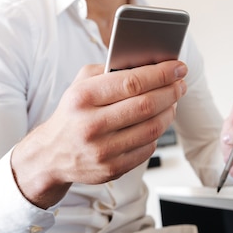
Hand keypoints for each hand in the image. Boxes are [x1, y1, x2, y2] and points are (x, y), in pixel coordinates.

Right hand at [11, 60, 187, 207]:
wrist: (51, 154)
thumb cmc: (73, 113)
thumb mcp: (81, 84)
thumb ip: (110, 70)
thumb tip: (148, 63)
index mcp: (83, 97)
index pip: (132, 82)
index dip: (161, 73)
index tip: (177, 67)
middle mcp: (91, 124)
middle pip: (146, 104)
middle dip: (171, 91)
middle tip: (180, 83)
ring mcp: (102, 150)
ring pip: (152, 128)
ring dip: (169, 111)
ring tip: (172, 101)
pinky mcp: (111, 169)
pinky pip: (147, 148)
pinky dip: (158, 133)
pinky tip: (157, 122)